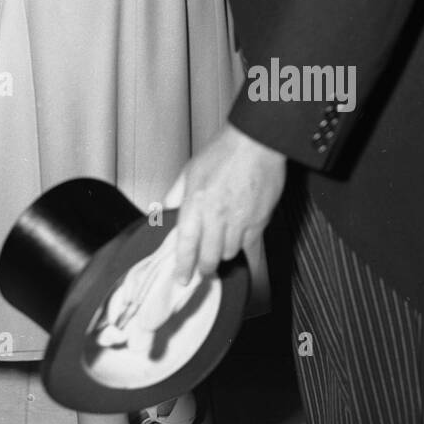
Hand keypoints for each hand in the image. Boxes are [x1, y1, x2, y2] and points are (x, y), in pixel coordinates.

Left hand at [164, 124, 285, 286]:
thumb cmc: (223, 153)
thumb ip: (176, 195)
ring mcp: (240, 221)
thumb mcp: (190, 171)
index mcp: (196, 202)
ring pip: (230, 254)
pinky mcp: (259, 222)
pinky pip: (249, 246)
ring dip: (223, 254)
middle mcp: (217, 215)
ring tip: (220, 247)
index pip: (187, 245)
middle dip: (204, 267)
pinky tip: (238, 242)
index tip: (182, 278)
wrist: (255, 144)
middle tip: (202, 269)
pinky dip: (242, 247)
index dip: (183, 266)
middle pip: (209, 257)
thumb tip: (164, 211)